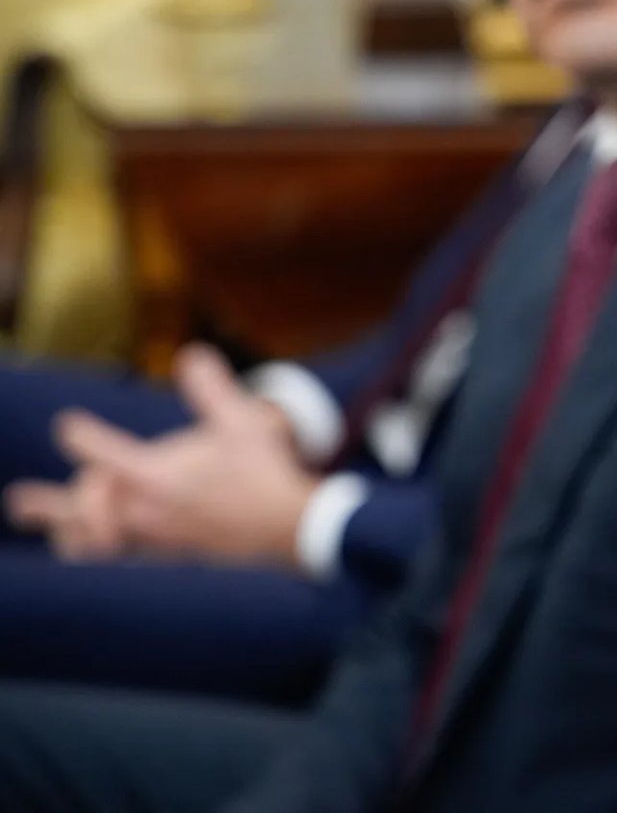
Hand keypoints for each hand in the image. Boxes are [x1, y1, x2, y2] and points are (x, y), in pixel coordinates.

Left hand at [7, 345, 316, 568]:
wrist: (288, 528)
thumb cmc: (264, 473)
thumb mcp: (243, 422)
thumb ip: (211, 388)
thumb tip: (193, 354)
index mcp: (155, 474)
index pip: (99, 451)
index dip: (79, 435)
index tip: (68, 426)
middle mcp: (143, 510)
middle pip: (80, 504)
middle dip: (47, 500)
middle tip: (19, 499)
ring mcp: (151, 540)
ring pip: (88, 540)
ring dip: (65, 532)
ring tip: (50, 529)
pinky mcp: (165, 562)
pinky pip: (113, 564)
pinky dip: (94, 557)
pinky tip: (92, 554)